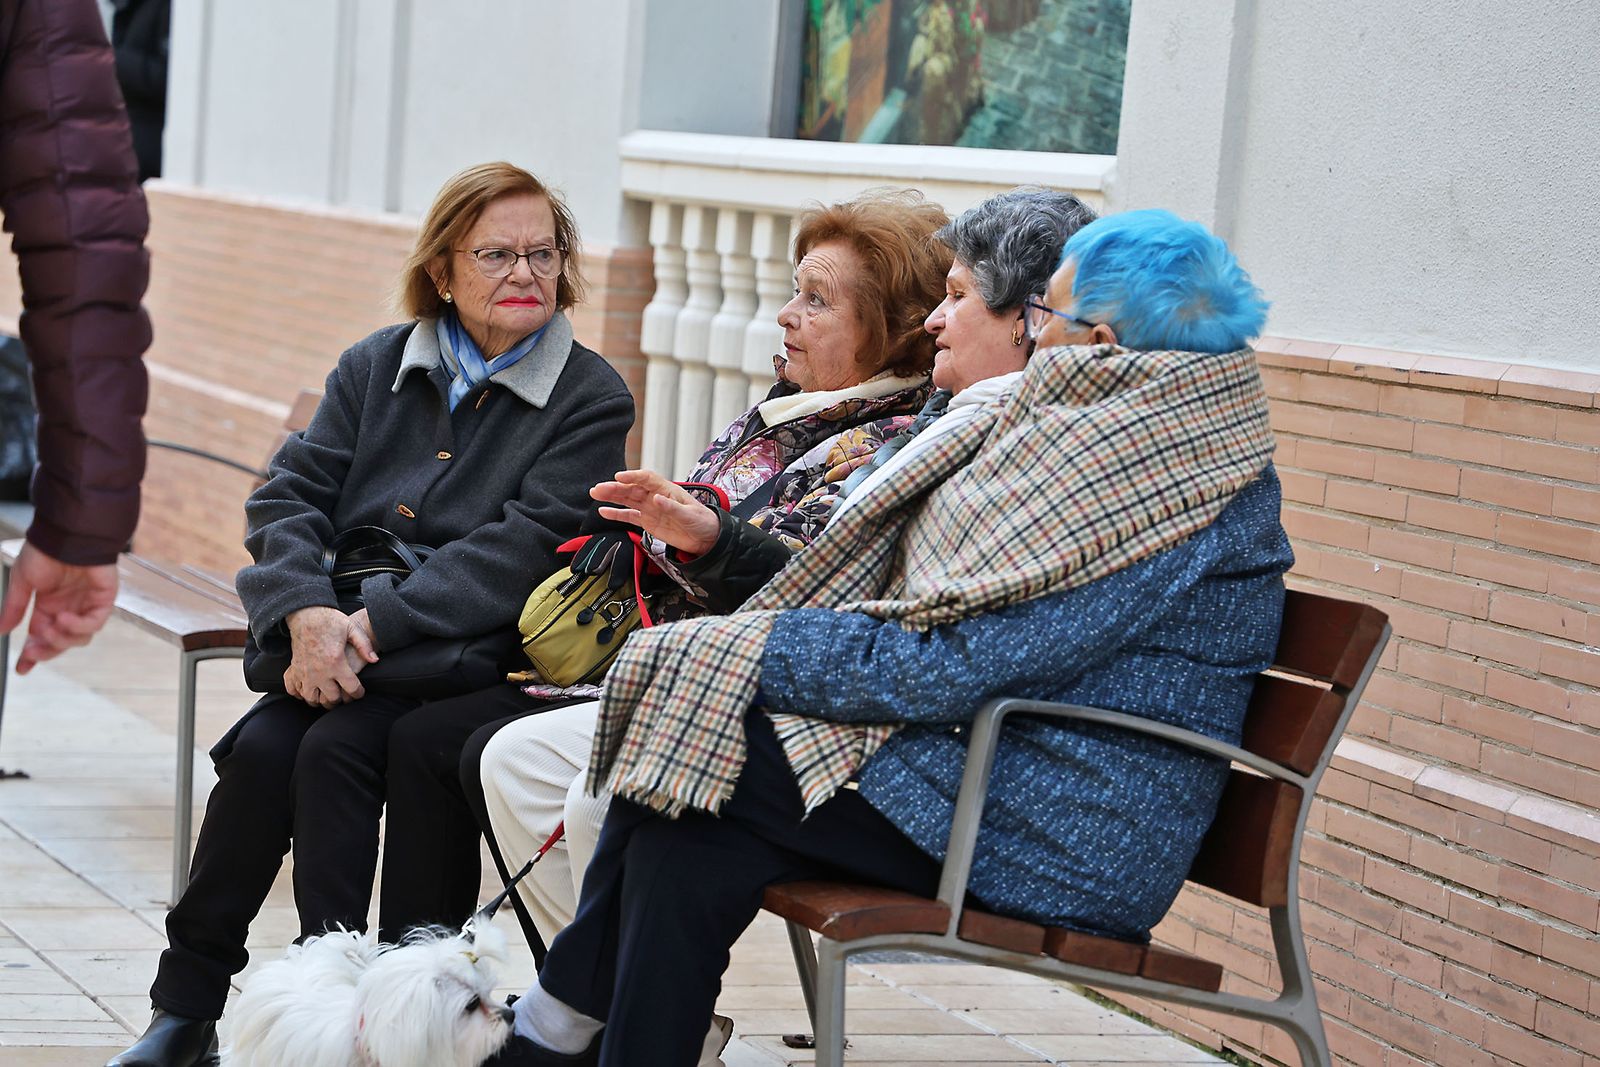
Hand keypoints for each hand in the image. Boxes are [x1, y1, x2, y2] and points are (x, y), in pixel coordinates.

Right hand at [0, 542, 118, 673]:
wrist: (66, 534)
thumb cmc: (45, 551)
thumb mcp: (22, 582)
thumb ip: (15, 608)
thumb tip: (1, 630)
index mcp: (49, 605)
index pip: (41, 636)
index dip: (33, 653)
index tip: (22, 668)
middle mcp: (69, 607)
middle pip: (61, 641)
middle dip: (46, 650)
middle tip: (32, 653)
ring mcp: (87, 604)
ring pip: (80, 637)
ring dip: (61, 638)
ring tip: (48, 628)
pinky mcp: (104, 598)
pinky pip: (95, 622)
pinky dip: (79, 625)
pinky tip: (64, 618)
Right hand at [283, 606, 371, 708]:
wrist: (306, 614)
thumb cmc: (330, 621)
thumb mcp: (352, 629)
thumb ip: (364, 645)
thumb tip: (374, 660)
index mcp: (336, 662)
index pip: (351, 688)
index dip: (358, 693)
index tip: (359, 692)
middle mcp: (319, 671)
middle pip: (332, 698)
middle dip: (341, 699)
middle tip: (345, 695)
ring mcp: (304, 673)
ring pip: (312, 699)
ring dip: (321, 700)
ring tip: (328, 696)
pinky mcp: (294, 670)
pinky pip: (294, 690)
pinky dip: (300, 694)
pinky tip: (309, 690)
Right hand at [590, 469, 720, 556]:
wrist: (706, 538)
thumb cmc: (702, 522)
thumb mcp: (690, 515)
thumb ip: (673, 508)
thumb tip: (656, 499)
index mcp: (667, 490)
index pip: (647, 478)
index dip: (633, 476)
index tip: (619, 477)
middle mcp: (655, 496)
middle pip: (632, 488)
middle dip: (615, 487)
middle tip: (598, 488)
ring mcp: (650, 508)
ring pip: (627, 499)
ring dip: (611, 496)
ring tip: (595, 493)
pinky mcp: (647, 522)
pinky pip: (629, 516)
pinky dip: (616, 514)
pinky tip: (603, 511)